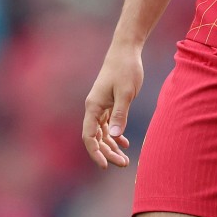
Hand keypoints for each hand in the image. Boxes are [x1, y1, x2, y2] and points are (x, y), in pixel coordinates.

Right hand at [82, 44, 143, 169]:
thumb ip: (120, 114)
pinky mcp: (109, 103)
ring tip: (124, 159)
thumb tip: (114, 137)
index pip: (89, 136)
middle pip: (96, 137)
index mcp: (93, 106)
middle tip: (123, 164)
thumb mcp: (126, 93)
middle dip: (107, 153)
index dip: (95, 153)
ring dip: (111, 146)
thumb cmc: (126, 69)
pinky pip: (108, 124)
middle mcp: (94, 108)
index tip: (104, 166)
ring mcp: (100, 106)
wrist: (126, 50)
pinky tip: (124, 143)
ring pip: (102, 132)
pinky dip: (115, 134)